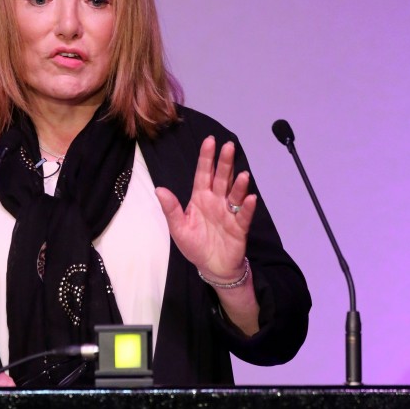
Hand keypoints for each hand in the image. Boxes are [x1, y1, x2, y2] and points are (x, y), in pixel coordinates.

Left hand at [155, 136, 255, 280]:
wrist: (211, 267)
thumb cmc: (194, 246)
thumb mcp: (178, 228)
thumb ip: (171, 209)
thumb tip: (159, 189)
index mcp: (200, 198)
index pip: (203, 174)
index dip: (206, 158)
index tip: (209, 141)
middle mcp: (216, 201)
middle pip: (221, 179)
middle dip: (225, 163)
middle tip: (229, 146)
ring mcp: (229, 213)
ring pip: (234, 195)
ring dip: (239, 185)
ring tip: (242, 175)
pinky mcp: (239, 227)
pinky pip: (244, 216)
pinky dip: (247, 208)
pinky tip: (250, 199)